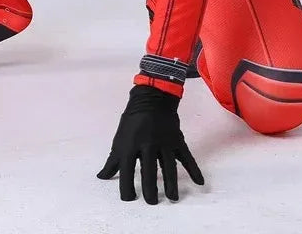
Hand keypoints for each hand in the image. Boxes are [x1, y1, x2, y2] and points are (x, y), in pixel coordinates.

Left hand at [97, 85, 203, 203]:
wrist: (152, 99)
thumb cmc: (133, 122)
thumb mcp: (120, 139)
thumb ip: (113, 160)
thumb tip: (102, 177)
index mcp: (130, 144)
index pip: (126, 170)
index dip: (126, 187)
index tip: (129, 199)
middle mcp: (147, 143)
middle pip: (149, 170)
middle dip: (150, 189)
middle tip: (152, 203)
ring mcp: (164, 141)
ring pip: (169, 166)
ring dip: (171, 184)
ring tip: (172, 198)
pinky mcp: (177, 139)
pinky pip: (187, 157)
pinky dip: (194, 169)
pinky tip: (198, 182)